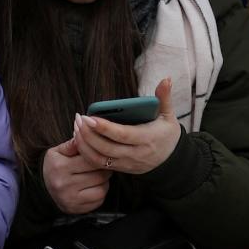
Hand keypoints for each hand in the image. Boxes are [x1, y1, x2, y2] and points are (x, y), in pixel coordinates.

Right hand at [42, 137, 110, 213]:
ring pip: (102, 188)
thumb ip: (73, 143)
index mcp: (60, 166)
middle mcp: (64, 184)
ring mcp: (70, 199)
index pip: (91, 159)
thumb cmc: (55, 166)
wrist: (43, 189)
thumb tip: (85, 132)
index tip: (100, 154)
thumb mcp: (58, 151)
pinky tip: (93, 187)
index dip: (99, 156)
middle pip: (100, 175)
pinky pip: (99, 200)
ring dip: (104, 181)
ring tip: (97, 176)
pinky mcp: (77, 209)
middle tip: (101, 165)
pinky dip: (100, 192)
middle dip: (104, 169)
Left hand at [69, 77, 183, 177]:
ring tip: (77, 127)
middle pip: (106, 148)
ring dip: (84, 144)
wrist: (171, 162)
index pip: (122, 135)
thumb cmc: (167, 135)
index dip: (104, 128)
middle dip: (89, 135)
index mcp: (147, 139)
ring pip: (100, 158)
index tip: (88, 117)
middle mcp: (136, 154)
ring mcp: (127, 163)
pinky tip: (80, 139)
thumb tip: (166, 79)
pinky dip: (86, 153)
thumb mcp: (169, 116)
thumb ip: (165, 98)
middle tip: (79, 119)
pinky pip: (99, 164)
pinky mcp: (120, 169)